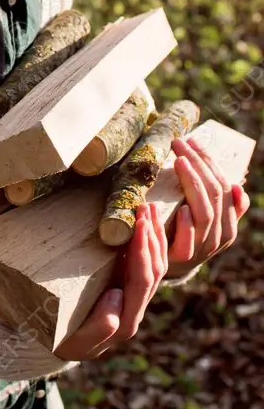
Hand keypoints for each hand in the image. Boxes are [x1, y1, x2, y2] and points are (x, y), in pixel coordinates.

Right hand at [55, 201, 167, 361]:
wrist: (63, 346)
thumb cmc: (64, 340)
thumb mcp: (75, 339)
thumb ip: (98, 327)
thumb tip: (117, 300)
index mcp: (126, 320)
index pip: (141, 281)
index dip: (143, 252)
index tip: (138, 225)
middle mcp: (136, 310)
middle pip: (154, 271)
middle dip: (152, 237)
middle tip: (144, 207)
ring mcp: (136, 300)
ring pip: (157, 267)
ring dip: (155, 236)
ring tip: (150, 209)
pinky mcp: (131, 290)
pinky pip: (148, 265)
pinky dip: (150, 242)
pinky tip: (146, 223)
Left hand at [165, 135, 249, 279]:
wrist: (171, 267)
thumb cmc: (187, 233)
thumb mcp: (208, 218)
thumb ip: (222, 203)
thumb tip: (238, 184)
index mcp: (229, 222)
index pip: (223, 185)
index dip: (208, 161)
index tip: (192, 140)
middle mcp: (220, 235)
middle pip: (214, 195)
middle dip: (198, 165)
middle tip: (180, 144)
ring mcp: (202, 247)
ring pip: (204, 214)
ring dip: (192, 185)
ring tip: (180, 163)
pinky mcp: (181, 258)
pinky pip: (188, 242)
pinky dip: (186, 224)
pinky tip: (181, 208)